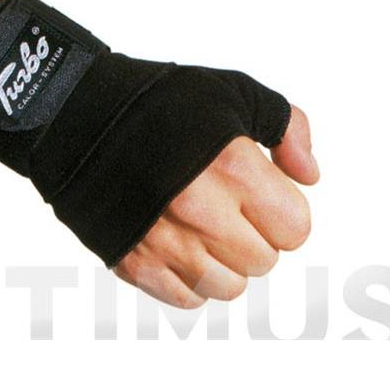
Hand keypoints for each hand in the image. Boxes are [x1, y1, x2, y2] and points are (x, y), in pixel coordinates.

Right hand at [115, 105, 318, 307]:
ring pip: (228, 287)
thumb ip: (288, 128)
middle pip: (263, 261)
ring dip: (224, 262)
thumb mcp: (234, 92)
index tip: (261, 197)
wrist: (80, 117)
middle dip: (254, 235)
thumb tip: (309, 177)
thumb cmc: (158, 102)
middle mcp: (202, 213)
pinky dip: (189, 278)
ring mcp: (165, 243)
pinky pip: (187, 298)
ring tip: (202, 228)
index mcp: (234, 169)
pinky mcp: (134, 262)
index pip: (295, 230)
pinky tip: (176, 244)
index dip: (283, 211)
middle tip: (227, 208)